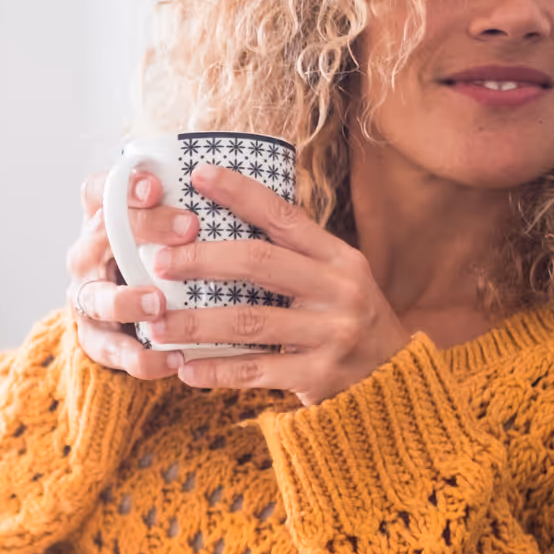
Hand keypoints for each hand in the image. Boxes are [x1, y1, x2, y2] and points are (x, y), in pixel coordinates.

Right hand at [65, 169, 198, 379]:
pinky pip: (113, 351)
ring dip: (127, 300)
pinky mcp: (95, 340)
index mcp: (101, 222)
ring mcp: (87, 299)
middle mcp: (87, 256)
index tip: (156, 185)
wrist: (127, 321)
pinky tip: (175, 359)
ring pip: (97, 297)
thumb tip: (244, 190)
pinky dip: (142, 358)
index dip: (122, 186)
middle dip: (142, 229)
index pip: (98, 191)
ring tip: (159, 304)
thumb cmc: (158, 263)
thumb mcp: (165, 235)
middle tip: (188, 228)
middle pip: (101, 234)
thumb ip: (186, 214)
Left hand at [141, 163, 411, 405]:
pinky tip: (185, 368)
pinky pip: (256, 371)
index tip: (199, 174)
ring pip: (249, 321)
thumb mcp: (334, 278)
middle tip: (159, 262)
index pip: (284, 216)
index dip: (240, 192)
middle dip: (202, 259)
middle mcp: (338, 290)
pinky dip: (216, 370)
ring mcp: (331, 334)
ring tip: (156, 325)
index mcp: (338, 258)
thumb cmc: (346, 319)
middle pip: (259, 263)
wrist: (396, 379)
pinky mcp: (320, 375)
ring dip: (196, 324)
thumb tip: (224, 218)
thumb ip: (292, 254)